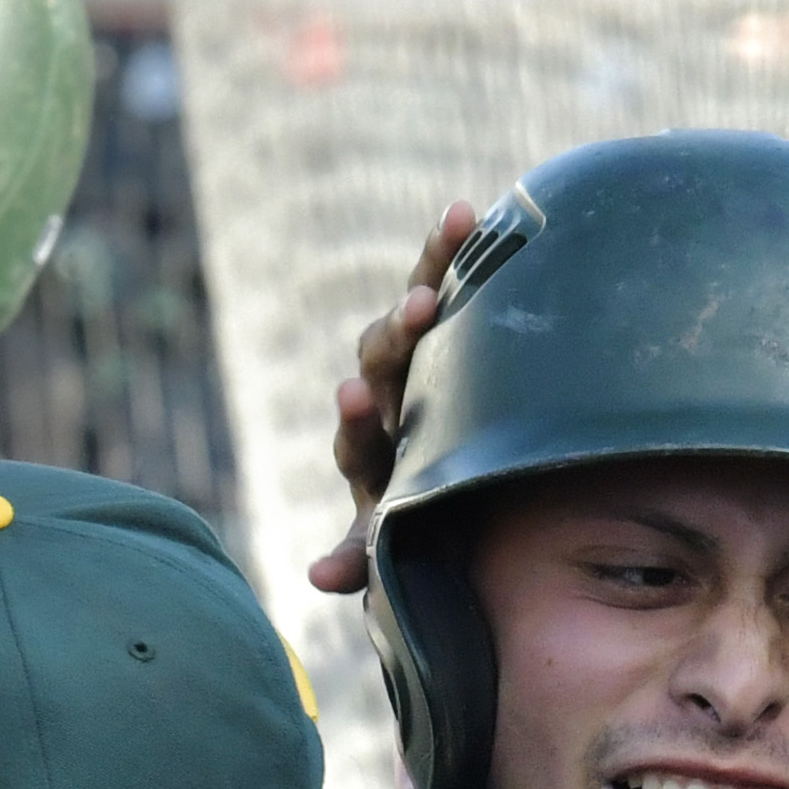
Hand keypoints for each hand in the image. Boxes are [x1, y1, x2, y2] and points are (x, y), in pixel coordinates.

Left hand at [304, 197, 480, 595]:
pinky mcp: (445, 332)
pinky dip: (453, 251)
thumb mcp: (396, 552)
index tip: (354, 395)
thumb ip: (362, 560)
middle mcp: (387, 402)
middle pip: (382, 359)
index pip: (358, 438)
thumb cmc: (424, 533)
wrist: (451, 495)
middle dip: (398, 333)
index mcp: (373, 459)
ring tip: (457, 220)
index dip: (356, 419)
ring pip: (414, 310)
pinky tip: (469, 210)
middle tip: (419, 310)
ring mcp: (416, 363)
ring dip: (431, 266)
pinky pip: (448, 284)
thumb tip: (319, 578)